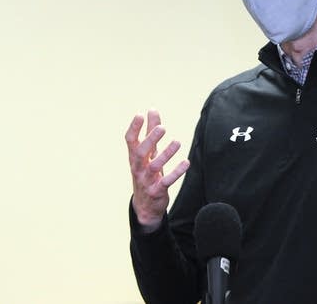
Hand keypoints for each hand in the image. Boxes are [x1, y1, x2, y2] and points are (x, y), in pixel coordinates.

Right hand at [126, 109, 189, 231]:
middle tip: (162, 127)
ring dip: (166, 154)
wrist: (145, 206)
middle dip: (150, 139)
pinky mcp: (157, 191)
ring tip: (177, 142)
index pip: (130, 141)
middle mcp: (138, 168)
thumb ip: (149, 131)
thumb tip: (151, 110)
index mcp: (134, 157)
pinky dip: (176, 172)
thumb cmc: (147, 173)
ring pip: (154, 166)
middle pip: (140, 152)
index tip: (139, 114)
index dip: (134, 128)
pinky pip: (166, 181)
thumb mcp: (148, 153)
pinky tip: (186, 162)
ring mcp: (146, 180)